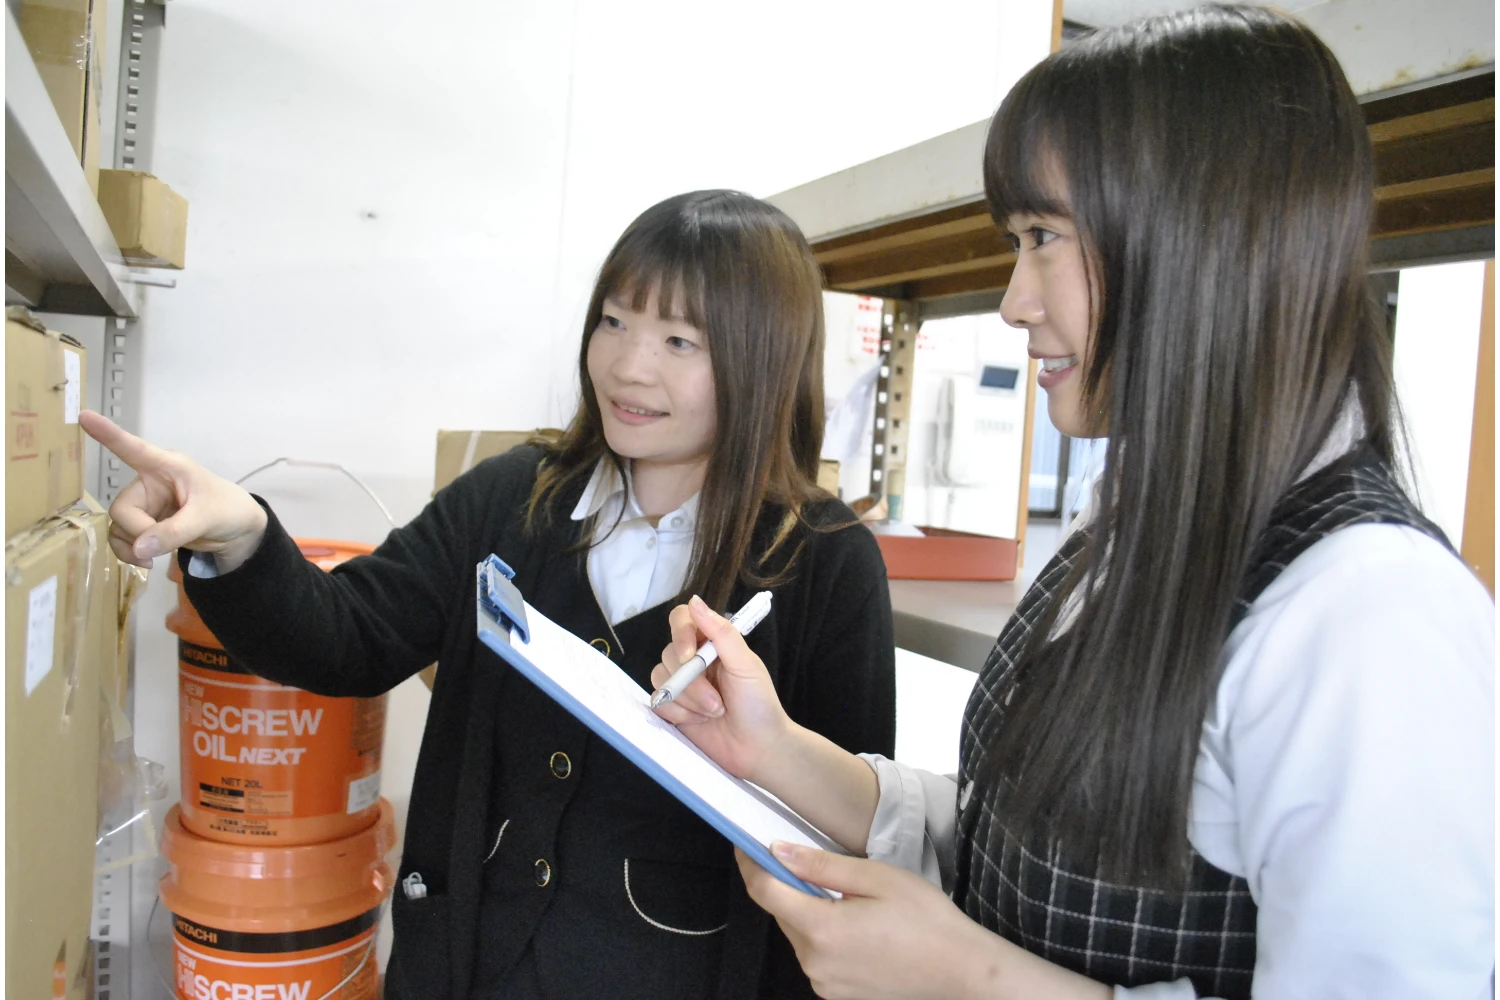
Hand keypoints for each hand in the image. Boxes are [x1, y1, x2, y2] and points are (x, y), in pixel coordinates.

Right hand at [80, 411, 267, 568]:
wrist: (239, 531)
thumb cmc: (227, 509)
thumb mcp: (206, 518)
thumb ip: (174, 532)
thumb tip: (138, 548)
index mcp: (167, 466)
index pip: (133, 448)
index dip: (108, 435)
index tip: (84, 416)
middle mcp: (150, 482)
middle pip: (122, 508)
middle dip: (137, 530)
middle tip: (159, 546)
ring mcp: (146, 504)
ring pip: (118, 525)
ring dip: (130, 546)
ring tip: (151, 561)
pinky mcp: (145, 523)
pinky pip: (122, 538)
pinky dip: (129, 552)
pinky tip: (146, 561)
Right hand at [650, 596, 794, 782]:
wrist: (758, 749)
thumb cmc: (759, 705)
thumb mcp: (746, 665)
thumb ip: (721, 633)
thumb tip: (695, 601)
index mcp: (713, 644)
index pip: (682, 620)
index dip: (680, 635)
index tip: (690, 656)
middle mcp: (693, 661)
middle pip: (669, 653)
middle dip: (693, 682)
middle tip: (717, 702)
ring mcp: (681, 684)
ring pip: (660, 677)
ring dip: (688, 699)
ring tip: (713, 712)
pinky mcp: (672, 708)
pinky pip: (658, 701)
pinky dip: (679, 713)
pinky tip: (700, 721)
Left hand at [738, 845, 1113, 999]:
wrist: (960, 969)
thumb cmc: (927, 922)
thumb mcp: (875, 878)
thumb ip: (821, 865)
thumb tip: (779, 851)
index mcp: (823, 929)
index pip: (764, 892)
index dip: (751, 863)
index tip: (746, 844)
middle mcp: (815, 962)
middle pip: (781, 912)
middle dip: (787, 885)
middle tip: (808, 861)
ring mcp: (824, 982)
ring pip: (799, 933)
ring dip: (809, 911)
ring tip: (848, 898)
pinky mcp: (835, 992)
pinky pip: (816, 955)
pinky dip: (824, 934)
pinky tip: (856, 924)